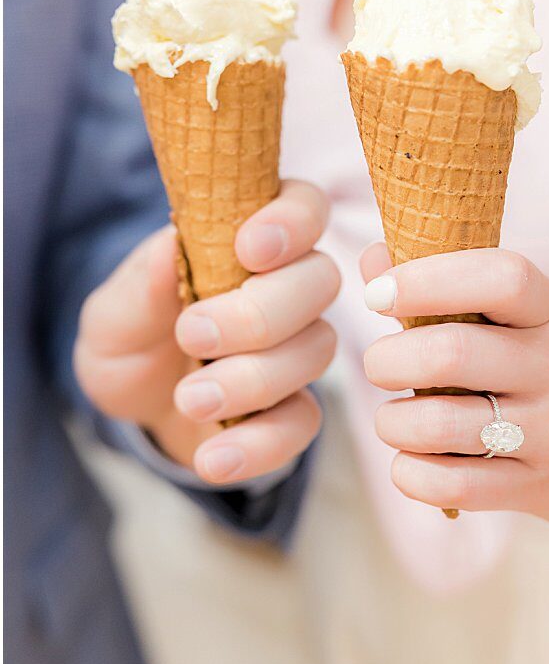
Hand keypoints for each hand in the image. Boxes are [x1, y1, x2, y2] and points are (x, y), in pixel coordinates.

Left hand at [74, 180, 337, 483]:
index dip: (292, 222)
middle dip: (261, 312)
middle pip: (319, 281)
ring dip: (253, 378)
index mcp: (257, 241)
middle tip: (194, 334)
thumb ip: (140, 285)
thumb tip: (169, 246)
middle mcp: (293, 288)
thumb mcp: (113, 313)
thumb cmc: (135, 339)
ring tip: (191, 398)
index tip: (249, 249)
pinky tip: (214, 457)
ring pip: (315, 351)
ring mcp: (301, 350)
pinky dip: (259, 443)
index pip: (304, 206)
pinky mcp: (296, 409)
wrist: (139, 409)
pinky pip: (303, 422)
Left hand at [359, 245, 548, 535]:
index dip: (428, 276)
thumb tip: (375, 260)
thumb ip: (460, 289)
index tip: (381, 292)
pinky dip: (411, 474)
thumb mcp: (542, 322)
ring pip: (441, 425)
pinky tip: (414, 462)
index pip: (501, 276)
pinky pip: (454, 486)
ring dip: (393, 422)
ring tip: (397, 418)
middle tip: (382, 364)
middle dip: (388, 358)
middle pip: (452, 353)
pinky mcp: (542, 490)